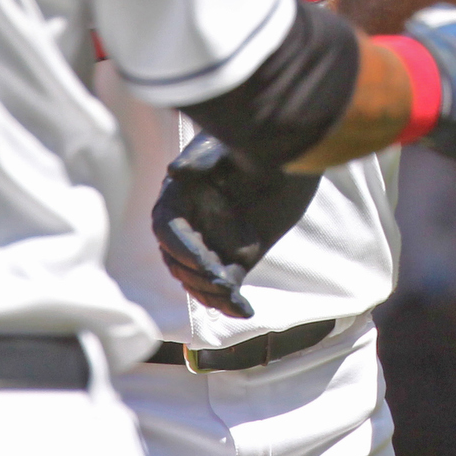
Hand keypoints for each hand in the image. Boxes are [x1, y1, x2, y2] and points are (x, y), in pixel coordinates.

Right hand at [150, 132, 319, 318]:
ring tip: (232, 297)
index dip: (181, 249)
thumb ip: (201, 159)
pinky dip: (232, 303)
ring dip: (212, 294)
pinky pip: (227, 288)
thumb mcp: (223, 148)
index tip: (204, 259)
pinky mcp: (236, 261)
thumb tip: (175, 169)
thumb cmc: (249, 145)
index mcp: (177, 202)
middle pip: (180, 264)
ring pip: (200, 281)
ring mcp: (212, 247)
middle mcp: (190, 228)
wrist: (288, 156)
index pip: (167, 233)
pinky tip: (245, 310)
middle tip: (223, 281)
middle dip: (198, 275)